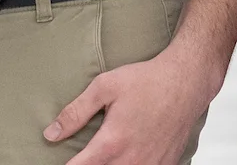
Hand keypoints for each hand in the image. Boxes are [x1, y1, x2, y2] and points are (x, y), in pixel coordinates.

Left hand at [44, 47, 220, 164]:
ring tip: (106, 153)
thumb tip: (50, 134)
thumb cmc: (146, 81)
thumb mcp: (104, 87)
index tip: (62, 161)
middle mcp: (131, 160)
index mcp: (112, 143)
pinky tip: (127, 156)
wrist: (186, 82)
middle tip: (86, 154)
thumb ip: (75, 113)